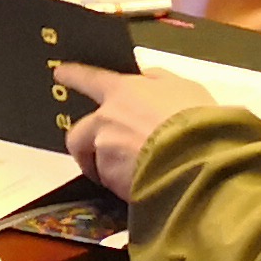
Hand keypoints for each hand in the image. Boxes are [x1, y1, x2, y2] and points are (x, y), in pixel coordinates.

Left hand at [58, 63, 217, 202]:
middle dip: (85, 144)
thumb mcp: (184, 88)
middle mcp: (106, 119)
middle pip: (79, 131)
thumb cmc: (197, 120)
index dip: (74, 75)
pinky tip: (144, 186)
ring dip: (107, 166)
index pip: (90, 78)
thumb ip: (158, 80)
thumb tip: (145, 77)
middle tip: (104, 155)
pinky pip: (110, 182)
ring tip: (135, 174)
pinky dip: (122, 184)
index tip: (60, 74)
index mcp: (123, 91)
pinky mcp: (109, 179)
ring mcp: (104, 150)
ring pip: (94, 160)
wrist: (200, 162)